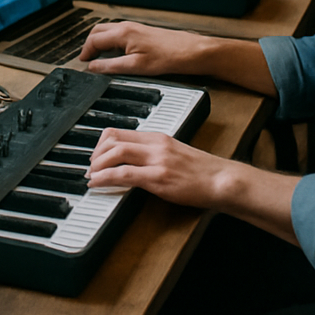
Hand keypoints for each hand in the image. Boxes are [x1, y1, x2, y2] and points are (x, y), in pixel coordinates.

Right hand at [79, 21, 203, 76]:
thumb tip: (93, 67)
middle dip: (89, 44)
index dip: (85, 52)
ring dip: (99, 42)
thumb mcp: (136, 67)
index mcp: (122, 33)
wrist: (192, 51)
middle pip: (98, 31)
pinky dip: (110, 41)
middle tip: (87, 58)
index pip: (94, 40)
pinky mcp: (142, 32)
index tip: (83, 62)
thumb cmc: (169, 57)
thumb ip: (111, 67)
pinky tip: (116, 53)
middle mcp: (126, 27)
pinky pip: (118, 33)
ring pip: (108, 31)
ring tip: (99, 56)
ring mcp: (134, 28)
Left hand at [88, 128, 229, 206]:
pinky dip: (105, 178)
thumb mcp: (175, 153)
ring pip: (116, 153)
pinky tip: (98, 183)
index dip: (101, 143)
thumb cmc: (202, 171)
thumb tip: (131, 159)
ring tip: (91, 175)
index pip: (120, 132)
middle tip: (91, 166)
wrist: (223, 180)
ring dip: (97, 165)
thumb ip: (154, 152)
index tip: (96, 155)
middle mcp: (156, 145)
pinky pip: (124, 174)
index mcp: (158, 138)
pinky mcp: (159, 178)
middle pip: (113, 139)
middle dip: (95, 153)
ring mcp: (157, 161)